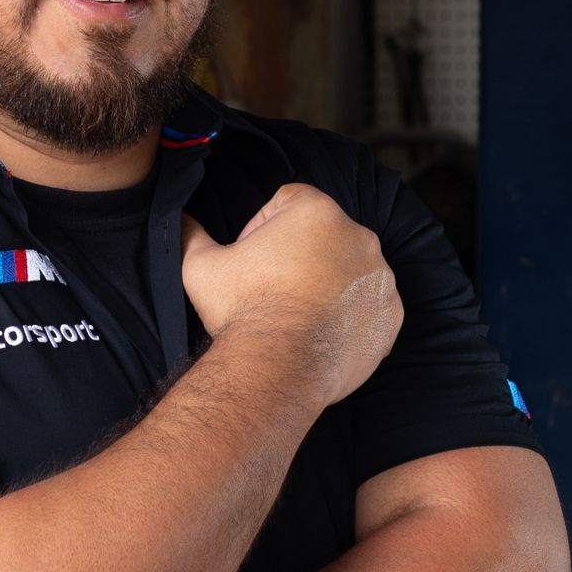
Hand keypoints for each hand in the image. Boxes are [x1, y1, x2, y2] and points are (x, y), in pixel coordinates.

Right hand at [180, 182, 401, 406]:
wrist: (278, 369)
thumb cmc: (242, 311)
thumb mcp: (201, 267)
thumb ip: (191, 235)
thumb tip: (180, 220)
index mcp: (316, 212)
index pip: (289, 202)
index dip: (263, 226)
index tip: (252, 258)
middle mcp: (358, 236)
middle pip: (324, 233)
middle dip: (300, 254)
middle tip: (273, 289)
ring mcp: (379, 277)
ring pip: (350, 267)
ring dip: (328, 282)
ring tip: (297, 314)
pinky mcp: (390, 314)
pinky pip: (370, 304)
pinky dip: (351, 314)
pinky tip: (321, 332)